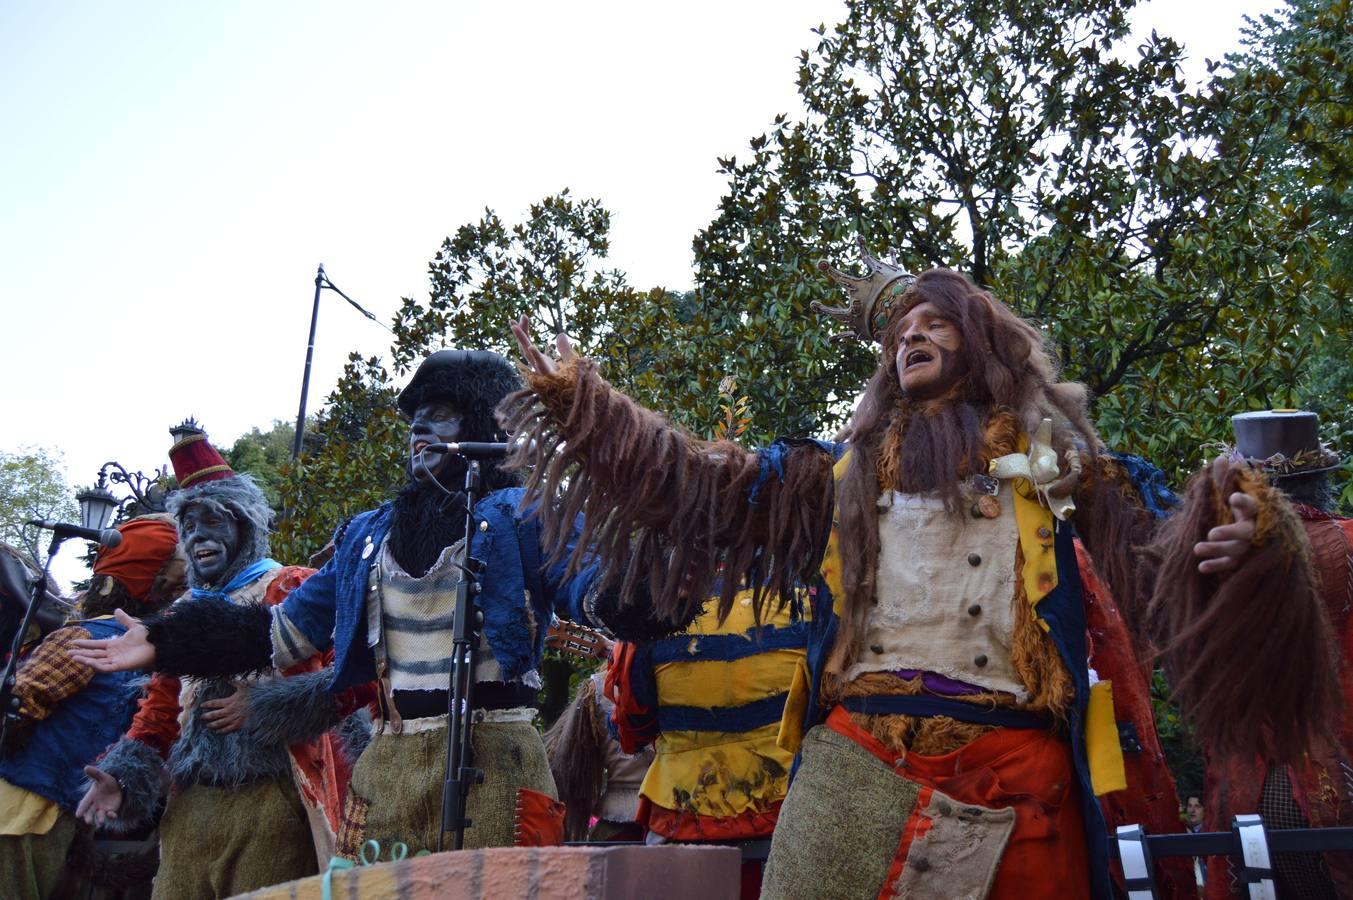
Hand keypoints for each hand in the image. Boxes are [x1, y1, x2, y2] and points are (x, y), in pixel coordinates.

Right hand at [68, 608, 154, 672]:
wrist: (158, 643)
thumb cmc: (148, 637)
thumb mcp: (133, 626)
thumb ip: (124, 619)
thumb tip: (116, 610)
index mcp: (115, 644)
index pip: (96, 645)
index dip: (85, 644)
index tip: (72, 642)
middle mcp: (113, 654)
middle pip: (94, 654)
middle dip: (81, 654)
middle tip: (68, 653)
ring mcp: (116, 660)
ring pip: (97, 661)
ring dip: (85, 660)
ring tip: (74, 657)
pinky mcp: (121, 666)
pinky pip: (106, 667)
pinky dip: (96, 665)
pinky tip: (87, 662)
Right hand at [76, 766, 121, 826]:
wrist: (118, 785)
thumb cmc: (106, 781)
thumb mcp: (102, 776)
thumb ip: (95, 774)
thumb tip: (86, 767)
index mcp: (91, 797)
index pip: (84, 804)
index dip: (81, 809)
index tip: (77, 815)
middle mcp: (95, 805)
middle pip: (90, 813)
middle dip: (89, 817)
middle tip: (88, 821)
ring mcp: (102, 809)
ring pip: (99, 816)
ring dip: (100, 819)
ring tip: (101, 823)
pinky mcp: (111, 811)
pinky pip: (110, 815)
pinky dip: (111, 816)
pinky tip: (113, 815)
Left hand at [201, 682, 249, 733]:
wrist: (263, 704)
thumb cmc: (254, 694)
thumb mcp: (243, 686)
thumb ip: (233, 682)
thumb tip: (225, 677)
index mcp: (230, 701)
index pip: (214, 703)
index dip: (207, 704)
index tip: (202, 705)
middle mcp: (230, 711)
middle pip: (215, 715)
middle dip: (206, 716)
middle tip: (201, 717)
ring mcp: (234, 718)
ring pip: (220, 723)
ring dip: (212, 724)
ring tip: (207, 725)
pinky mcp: (239, 724)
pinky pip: (228, 729)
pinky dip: (222, 731)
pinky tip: (218, 731)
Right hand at [510, 315, 574, 378]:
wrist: (576, 399)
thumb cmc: (571, 383)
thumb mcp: (569, 361)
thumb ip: (564, 348)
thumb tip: (561, 334)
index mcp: (541, 362)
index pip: (528, 343)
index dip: (524, 331)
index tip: (522, 316)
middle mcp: (538, 366)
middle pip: (524, 347)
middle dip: (519, 333)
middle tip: (512, 320)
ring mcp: (542, 371)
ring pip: (528, 355)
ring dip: (522, 340)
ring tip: (514, 327)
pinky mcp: (549, 377)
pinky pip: (541, 366)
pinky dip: (536, 357)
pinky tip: (531, 346)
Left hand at [1193, 457, 1257, 574]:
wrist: (1234, 527)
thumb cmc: (1229, 507)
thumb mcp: (1226, 491)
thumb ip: (1223, 478)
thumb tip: (1220, 459)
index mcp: (1250, 510)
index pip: (1252, 505)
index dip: (1244, 502)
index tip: (1232, 497)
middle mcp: (1251, 528)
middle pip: (1245, 533)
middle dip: (1229, 533)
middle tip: (1210, 534)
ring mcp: (1246, 545)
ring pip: (1237, 550)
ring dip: (1218, 550)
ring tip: (1197, 549)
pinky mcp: (1239, 559)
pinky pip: (1230, 565)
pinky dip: (1217, 566)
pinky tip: (1201, 567)